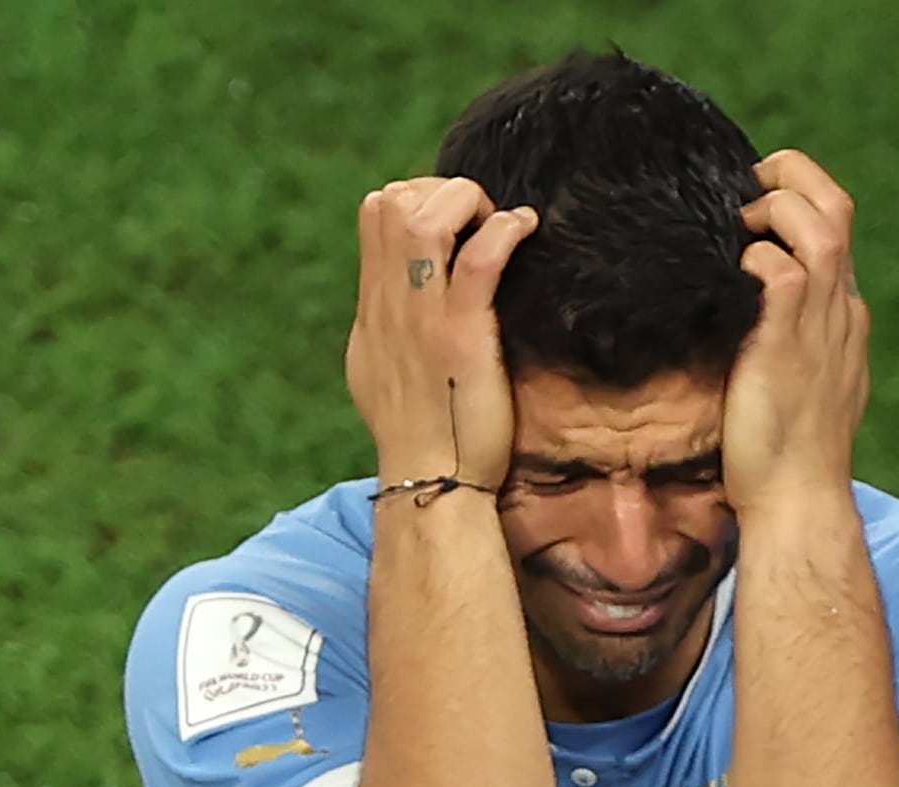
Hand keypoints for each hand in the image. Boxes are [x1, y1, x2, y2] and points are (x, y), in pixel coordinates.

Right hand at [344, 177, 539, 489]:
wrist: (431, 485)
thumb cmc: (424, 436)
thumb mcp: (385, 371)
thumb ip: (392, 327)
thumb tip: (399, 300)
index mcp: (374, 310)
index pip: (374, 213)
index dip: (419, 195)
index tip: (457, 218)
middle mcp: (389, 305)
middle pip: (390, 202)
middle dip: (440, 189)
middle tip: (480, 218)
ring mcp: (422, 318)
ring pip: (421, 217)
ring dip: (466, 202)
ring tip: (498, 223)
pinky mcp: (460, 336)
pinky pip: (478, 259)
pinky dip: (504, 230)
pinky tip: (525, 230)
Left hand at [722, 150, 871, 516]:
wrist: (797, 499)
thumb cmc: (782, 454)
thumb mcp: (793, 385)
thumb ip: (781, 344)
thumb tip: (738, 320)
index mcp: (843, 316)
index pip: (834, 230)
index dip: (797, 201)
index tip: (752, 203)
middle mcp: (840, 310)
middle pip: (837, 208)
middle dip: (794, 176)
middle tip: (745, 184)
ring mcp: (821, 325)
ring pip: (820, 227)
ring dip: (776, 207)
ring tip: (736, 221)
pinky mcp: (788, 346)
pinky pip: (785, 274)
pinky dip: (755, 260)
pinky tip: (728, 272)